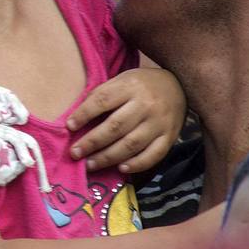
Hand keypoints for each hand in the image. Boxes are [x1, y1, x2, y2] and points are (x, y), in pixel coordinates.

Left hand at [65, 67, 185, 173]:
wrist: (178, 86)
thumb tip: (77, 117)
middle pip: (116, 126)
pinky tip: (121, 169)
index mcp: (130, 86)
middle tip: (75, 153)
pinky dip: (137, 164)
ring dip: (108, 157)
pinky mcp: (170, 137)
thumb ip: (102, 95)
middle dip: (92, 142)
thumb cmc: (141, 85)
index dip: (84, 114)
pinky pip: (154, 155)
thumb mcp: (121, 80)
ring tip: (90, 164)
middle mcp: (146, 105)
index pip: (103, 100)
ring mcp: (159, 123)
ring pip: (132, 144)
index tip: (69, 126)